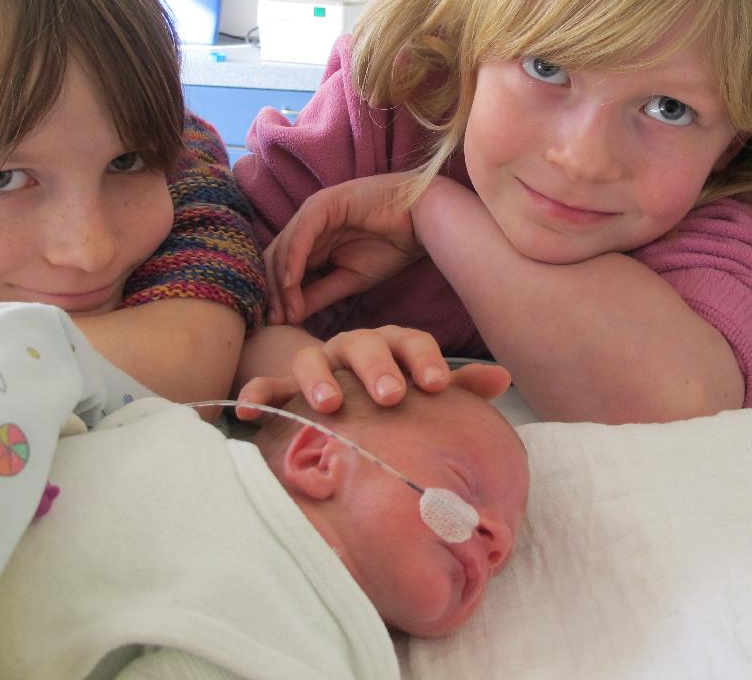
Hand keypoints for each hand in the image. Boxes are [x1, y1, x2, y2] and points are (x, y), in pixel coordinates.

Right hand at [234, 324, 511, 418]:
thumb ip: (459, 388)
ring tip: (330, 404)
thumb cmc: (393, 391)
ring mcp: (320, 362)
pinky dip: (258, 393)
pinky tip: (248, 410)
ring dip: (320, 378)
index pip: (411, 342)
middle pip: (365, 344)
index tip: (437, 385)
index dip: (425, 360)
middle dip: (377, 368)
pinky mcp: (287, 384)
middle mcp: (355, 347)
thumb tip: (503, 378)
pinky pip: (267, 384)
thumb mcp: (424, 387)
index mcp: (393, 344)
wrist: (343, 386)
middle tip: (391, 395)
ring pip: (314, 358)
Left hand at [265, 173, 426, 325]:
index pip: (281, 268)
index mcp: (312, 240)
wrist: (421, 220)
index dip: (276, 296)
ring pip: (283, 248)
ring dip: (281, 283)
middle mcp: (307, 225)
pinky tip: (292, 285)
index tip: (277, 324)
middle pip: (274, 258)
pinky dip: (293, 262)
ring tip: (287, 311)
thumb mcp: (349, 279)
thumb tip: (290, 316)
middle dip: (272, 292)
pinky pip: (300, 236)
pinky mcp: (323, 205)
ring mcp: (312, 212)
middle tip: (275, 321)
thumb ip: (319, 294)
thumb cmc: (391, 246)